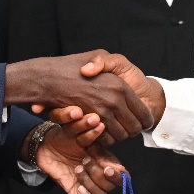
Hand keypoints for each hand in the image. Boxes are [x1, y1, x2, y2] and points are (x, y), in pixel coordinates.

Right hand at [7, 51, 152, 143]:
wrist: (48, 77)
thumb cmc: (75, 65)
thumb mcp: (100, 55)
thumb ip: (113, 64)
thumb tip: (119, 81)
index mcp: (121, 87)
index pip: (143, 113)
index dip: (145, 120)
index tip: (144, 122)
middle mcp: (113, 100)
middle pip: (134, 128)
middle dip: (133, 130)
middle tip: (131, 128)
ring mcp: (101, 113)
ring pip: (121, 136)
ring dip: (120, 136)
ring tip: (118, 130)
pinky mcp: (88, 123)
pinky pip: (105, 139)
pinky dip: (106, 139)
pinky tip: (104, 131)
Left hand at [34, 126, 122, 193]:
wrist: (48, 147)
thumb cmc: (66, 138)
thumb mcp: (78, 132)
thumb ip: (90, 132)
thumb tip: (99, 125)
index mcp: (108, 161)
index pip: (123, 175)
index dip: (118, 174)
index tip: (107, 168)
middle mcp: (102, 176)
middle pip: (111, 185)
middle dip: (97, 173)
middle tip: (85, 160)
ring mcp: (92, 186)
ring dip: (89, 182)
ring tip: (78, 169)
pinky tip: (79, 188)